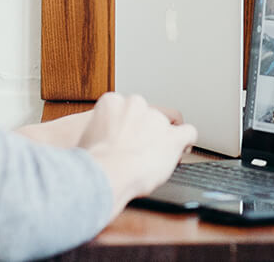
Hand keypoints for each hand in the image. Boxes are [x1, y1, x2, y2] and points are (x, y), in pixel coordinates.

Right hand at [79, 92, 196, 219]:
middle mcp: (136, 105)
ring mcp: (156, 119)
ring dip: (163, 140)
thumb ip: (98, 131)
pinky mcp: (173, 137)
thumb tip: (101, 140)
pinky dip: (186, 141)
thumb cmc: (93, 161)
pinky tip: (183, 149)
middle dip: (147, 131)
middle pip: (147, 115)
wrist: (107, 172)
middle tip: (141, 151)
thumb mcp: (86, 137)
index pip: (127, 108)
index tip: (129, 137)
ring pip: (167, 125)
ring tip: (156, 159)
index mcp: (112, 102)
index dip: (130, 124)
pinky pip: (188, 133)